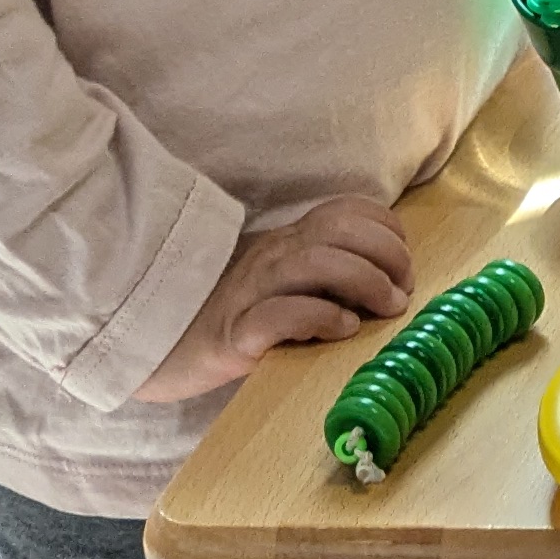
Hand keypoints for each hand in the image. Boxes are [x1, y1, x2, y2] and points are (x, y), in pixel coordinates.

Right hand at [138, 197, 413, 404]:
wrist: (156, 347)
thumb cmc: (229, 318)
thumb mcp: (279, 284)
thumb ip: (321, 275)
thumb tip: (387, 287)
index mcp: (287, 241)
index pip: (347, 211)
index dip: (388, 232)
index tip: (403, 268)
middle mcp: (272, 256)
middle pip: (341, 230)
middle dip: (387, 254)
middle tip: (401, 293)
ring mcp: (251, 291)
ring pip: (317, 262)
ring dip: (364, 282)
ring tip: (385, 309)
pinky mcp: (234, 332)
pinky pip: (281, 313)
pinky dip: (321, 316)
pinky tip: (341, 329)